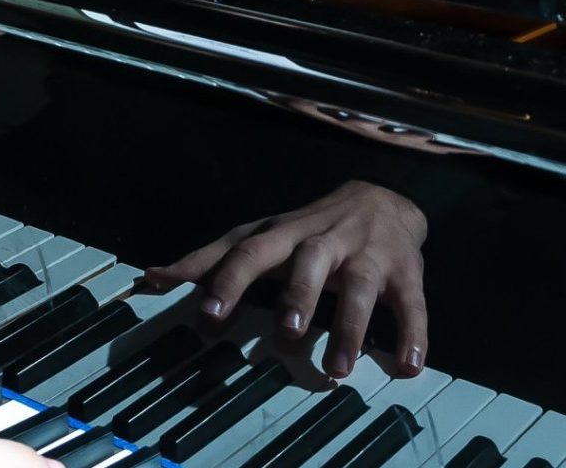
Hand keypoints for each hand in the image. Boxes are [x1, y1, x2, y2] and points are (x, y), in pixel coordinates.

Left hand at [145, 181, 428, 379]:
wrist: (383, 198)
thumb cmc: (309, 228)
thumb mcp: (260, 236)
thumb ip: (210, 259)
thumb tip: (151, 276)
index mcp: (284, 234)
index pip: (251, 251)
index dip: (229, 280)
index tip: (208, 314)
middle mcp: (325, 241)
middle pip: (309, 261)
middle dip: (299, 295)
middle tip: (285, 333)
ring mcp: (368, 255)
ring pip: (362, 287)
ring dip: (352, 326)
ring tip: (339, 368)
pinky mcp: (405, 273)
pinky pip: (412, 304)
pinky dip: (414, 334)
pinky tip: (408, 365)